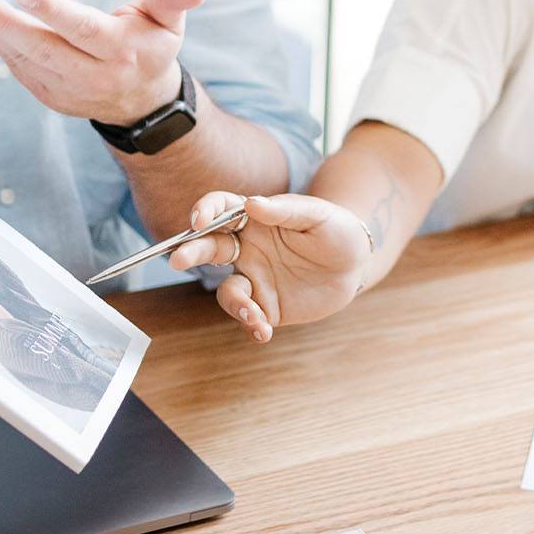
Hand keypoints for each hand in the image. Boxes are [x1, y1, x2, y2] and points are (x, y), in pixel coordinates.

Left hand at [0, 0, 205, 126]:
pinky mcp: (53, 97)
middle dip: (5, 23)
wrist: (144, 103)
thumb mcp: (169, 21)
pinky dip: (0, 46)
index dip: (53, 11)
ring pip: (26, 61)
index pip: (83, 30)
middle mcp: (95, 75)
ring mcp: (71, 91)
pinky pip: (21, 70)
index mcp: (123, 51)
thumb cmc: (152, 45)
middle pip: (44, 49)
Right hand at [168, 190, 371, 340]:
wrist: (357, 265)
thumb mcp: (318, 215)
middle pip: (209, 248)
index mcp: (255, 219)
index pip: (221, 209)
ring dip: (233, 302)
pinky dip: (251, 325)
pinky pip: (249, 316)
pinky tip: (264, 330)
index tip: (199, 220)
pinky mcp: (266, 306)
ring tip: (252, 314)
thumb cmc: (337, 230)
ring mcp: (255, 278)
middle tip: (176, 259)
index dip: (205, 210)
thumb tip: (252, 203)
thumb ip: (286, 210)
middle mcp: (247, 248)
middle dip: (190, 252)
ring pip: (228, 291)